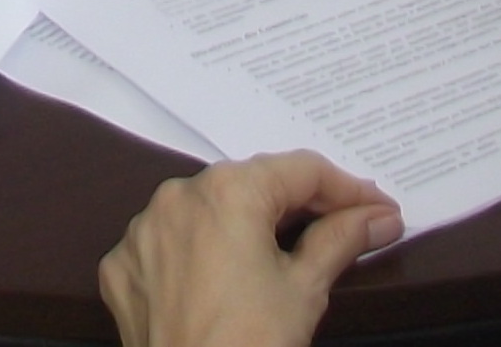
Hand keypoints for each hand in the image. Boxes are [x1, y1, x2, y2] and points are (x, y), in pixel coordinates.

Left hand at [100, 153, 401, 346]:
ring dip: (246, 226)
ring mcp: (142, 232)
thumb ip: (342, 238)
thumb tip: (379, 218)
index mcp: (227, 191)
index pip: (302, 171)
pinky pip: (170, 243)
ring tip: (283, 254)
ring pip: (208, 211)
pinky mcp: (121, 267)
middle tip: (344, 227)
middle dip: (300, 207)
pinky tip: (227, 278)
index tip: (376, 211)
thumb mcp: (306, 287)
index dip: (347, 191)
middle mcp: (177, 197)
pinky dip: (199, 253)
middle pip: (254, 186)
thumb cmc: (249, 345)